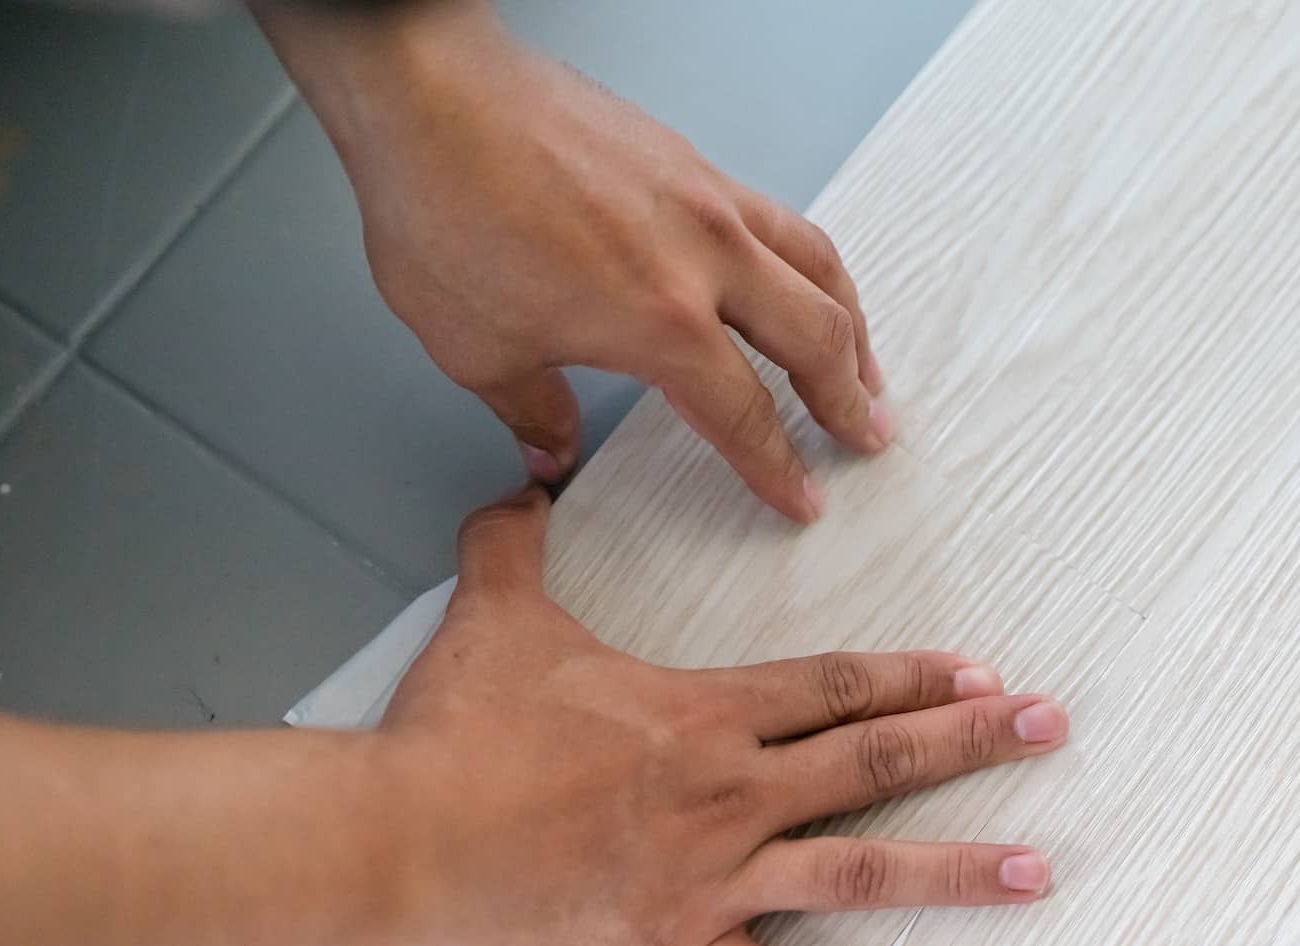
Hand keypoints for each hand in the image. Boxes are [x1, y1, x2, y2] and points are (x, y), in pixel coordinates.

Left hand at [257, 0, 891, 521]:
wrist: (432, 95)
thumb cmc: (446, 211)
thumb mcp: (477, 347)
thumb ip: (530, 409)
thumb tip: (549, 450)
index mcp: (660, 321)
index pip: (744, 413)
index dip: (778, 465)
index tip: (802, 496)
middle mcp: (703, 255)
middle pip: (815, 335)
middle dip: (848, 394)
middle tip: (868, 431)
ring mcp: (704, 196)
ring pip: (816, 262)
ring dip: (849, 320)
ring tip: (862, 359)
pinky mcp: (688, 158)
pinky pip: (777, 216)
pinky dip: (806, 259)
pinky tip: (794, 273)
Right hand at [377, 488, 1068, 945]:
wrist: (408, 838)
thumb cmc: (456, 734)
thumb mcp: (492, 615)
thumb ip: (516, 543)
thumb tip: (521, 480)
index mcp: (702, 714)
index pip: (833, 685)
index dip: (912, 675)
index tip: (981, 673)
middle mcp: (730, 791)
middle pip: (875, 757)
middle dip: (973, 741)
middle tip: (1052, 728)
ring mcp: (715, 876)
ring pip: (861, 868)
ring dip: (955, 871)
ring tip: (1036, 872)